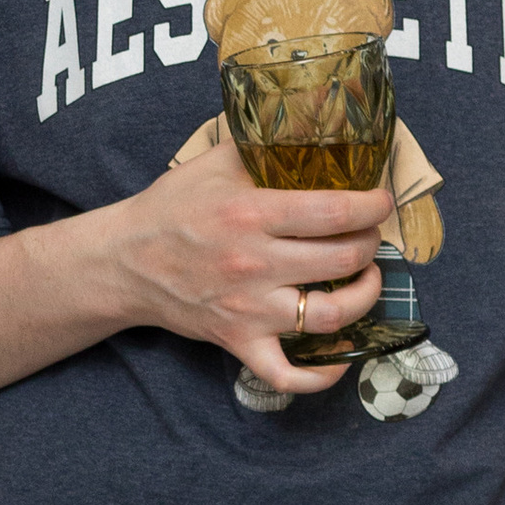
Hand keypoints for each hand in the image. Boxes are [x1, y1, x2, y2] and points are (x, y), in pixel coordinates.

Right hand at [104, 135, 391, 399]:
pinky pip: (287, 373)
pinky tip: (340, 359)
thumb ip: (261, 148)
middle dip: (370, 243)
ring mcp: (248, 309)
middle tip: (368, 234)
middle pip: (342, 259)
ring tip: (366, 278)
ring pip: (331, 316)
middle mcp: (254, 264)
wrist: (123, 261)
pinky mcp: (238, 341)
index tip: (381, 200)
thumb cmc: (169, 209)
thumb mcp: (212, 164)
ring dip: (364, 296)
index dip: (372, 206)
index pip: (334, 212)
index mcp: (249, 214)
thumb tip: (309, 130)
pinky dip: (321, 375)